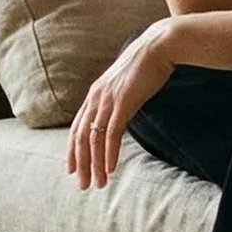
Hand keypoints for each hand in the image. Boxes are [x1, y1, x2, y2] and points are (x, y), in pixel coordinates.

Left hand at [67, 18, 179, 188]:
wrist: (159, 46)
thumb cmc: (146, 67)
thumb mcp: (125, 86)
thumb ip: (117, 101)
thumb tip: (118, 116)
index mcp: (95, 94)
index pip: (77, 128)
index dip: (73, 151)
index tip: (72, 170)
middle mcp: (96, 98)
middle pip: (82, 138)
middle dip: (81, 164)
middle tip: (83, 185)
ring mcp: (108, 100)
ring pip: (94, 139)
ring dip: (95, 164)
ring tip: (99, 183)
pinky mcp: (123, 102)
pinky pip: (112, 133)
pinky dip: (109, 153)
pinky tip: (110, 168)